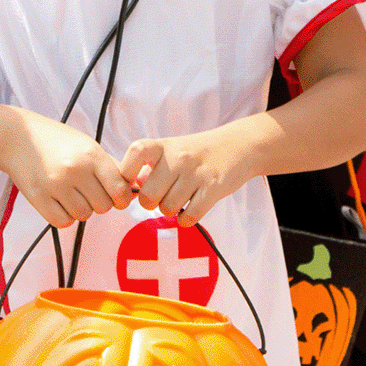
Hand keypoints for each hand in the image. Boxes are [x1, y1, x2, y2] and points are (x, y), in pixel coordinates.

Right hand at [2, 119, 134, 227]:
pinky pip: (63, 221)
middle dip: (100, 203)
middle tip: (89, 192)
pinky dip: (65, 216)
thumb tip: (130, 189)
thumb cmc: (57, 140)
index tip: (118, 198)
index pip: (119, 189)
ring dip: (81, 209)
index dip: (122, 198)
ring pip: (83, 215)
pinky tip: (60, 202)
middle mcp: (75, 170)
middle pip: (103, 206)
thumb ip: (108, 165)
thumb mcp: (87, 144)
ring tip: (71, 193)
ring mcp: (56, 185)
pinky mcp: (38, 198)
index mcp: (91, 155)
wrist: (17, 137)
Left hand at [119, 132, 244, 227]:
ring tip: (180, 199)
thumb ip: (150, 167)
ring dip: (171, 210)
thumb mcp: (171, 150)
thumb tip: (132, 190)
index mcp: (163, 145)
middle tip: (162, 196)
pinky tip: (191, 210)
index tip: (134, 183)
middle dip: (152, 203)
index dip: (127, 173)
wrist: (239, 146)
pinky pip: (190, 216)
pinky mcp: (214, 188)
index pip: (135, 153)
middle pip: (148, 195)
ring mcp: (196, 172)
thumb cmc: (197, 153)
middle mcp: (178, 157)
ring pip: (168, 208)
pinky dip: (187, 220)